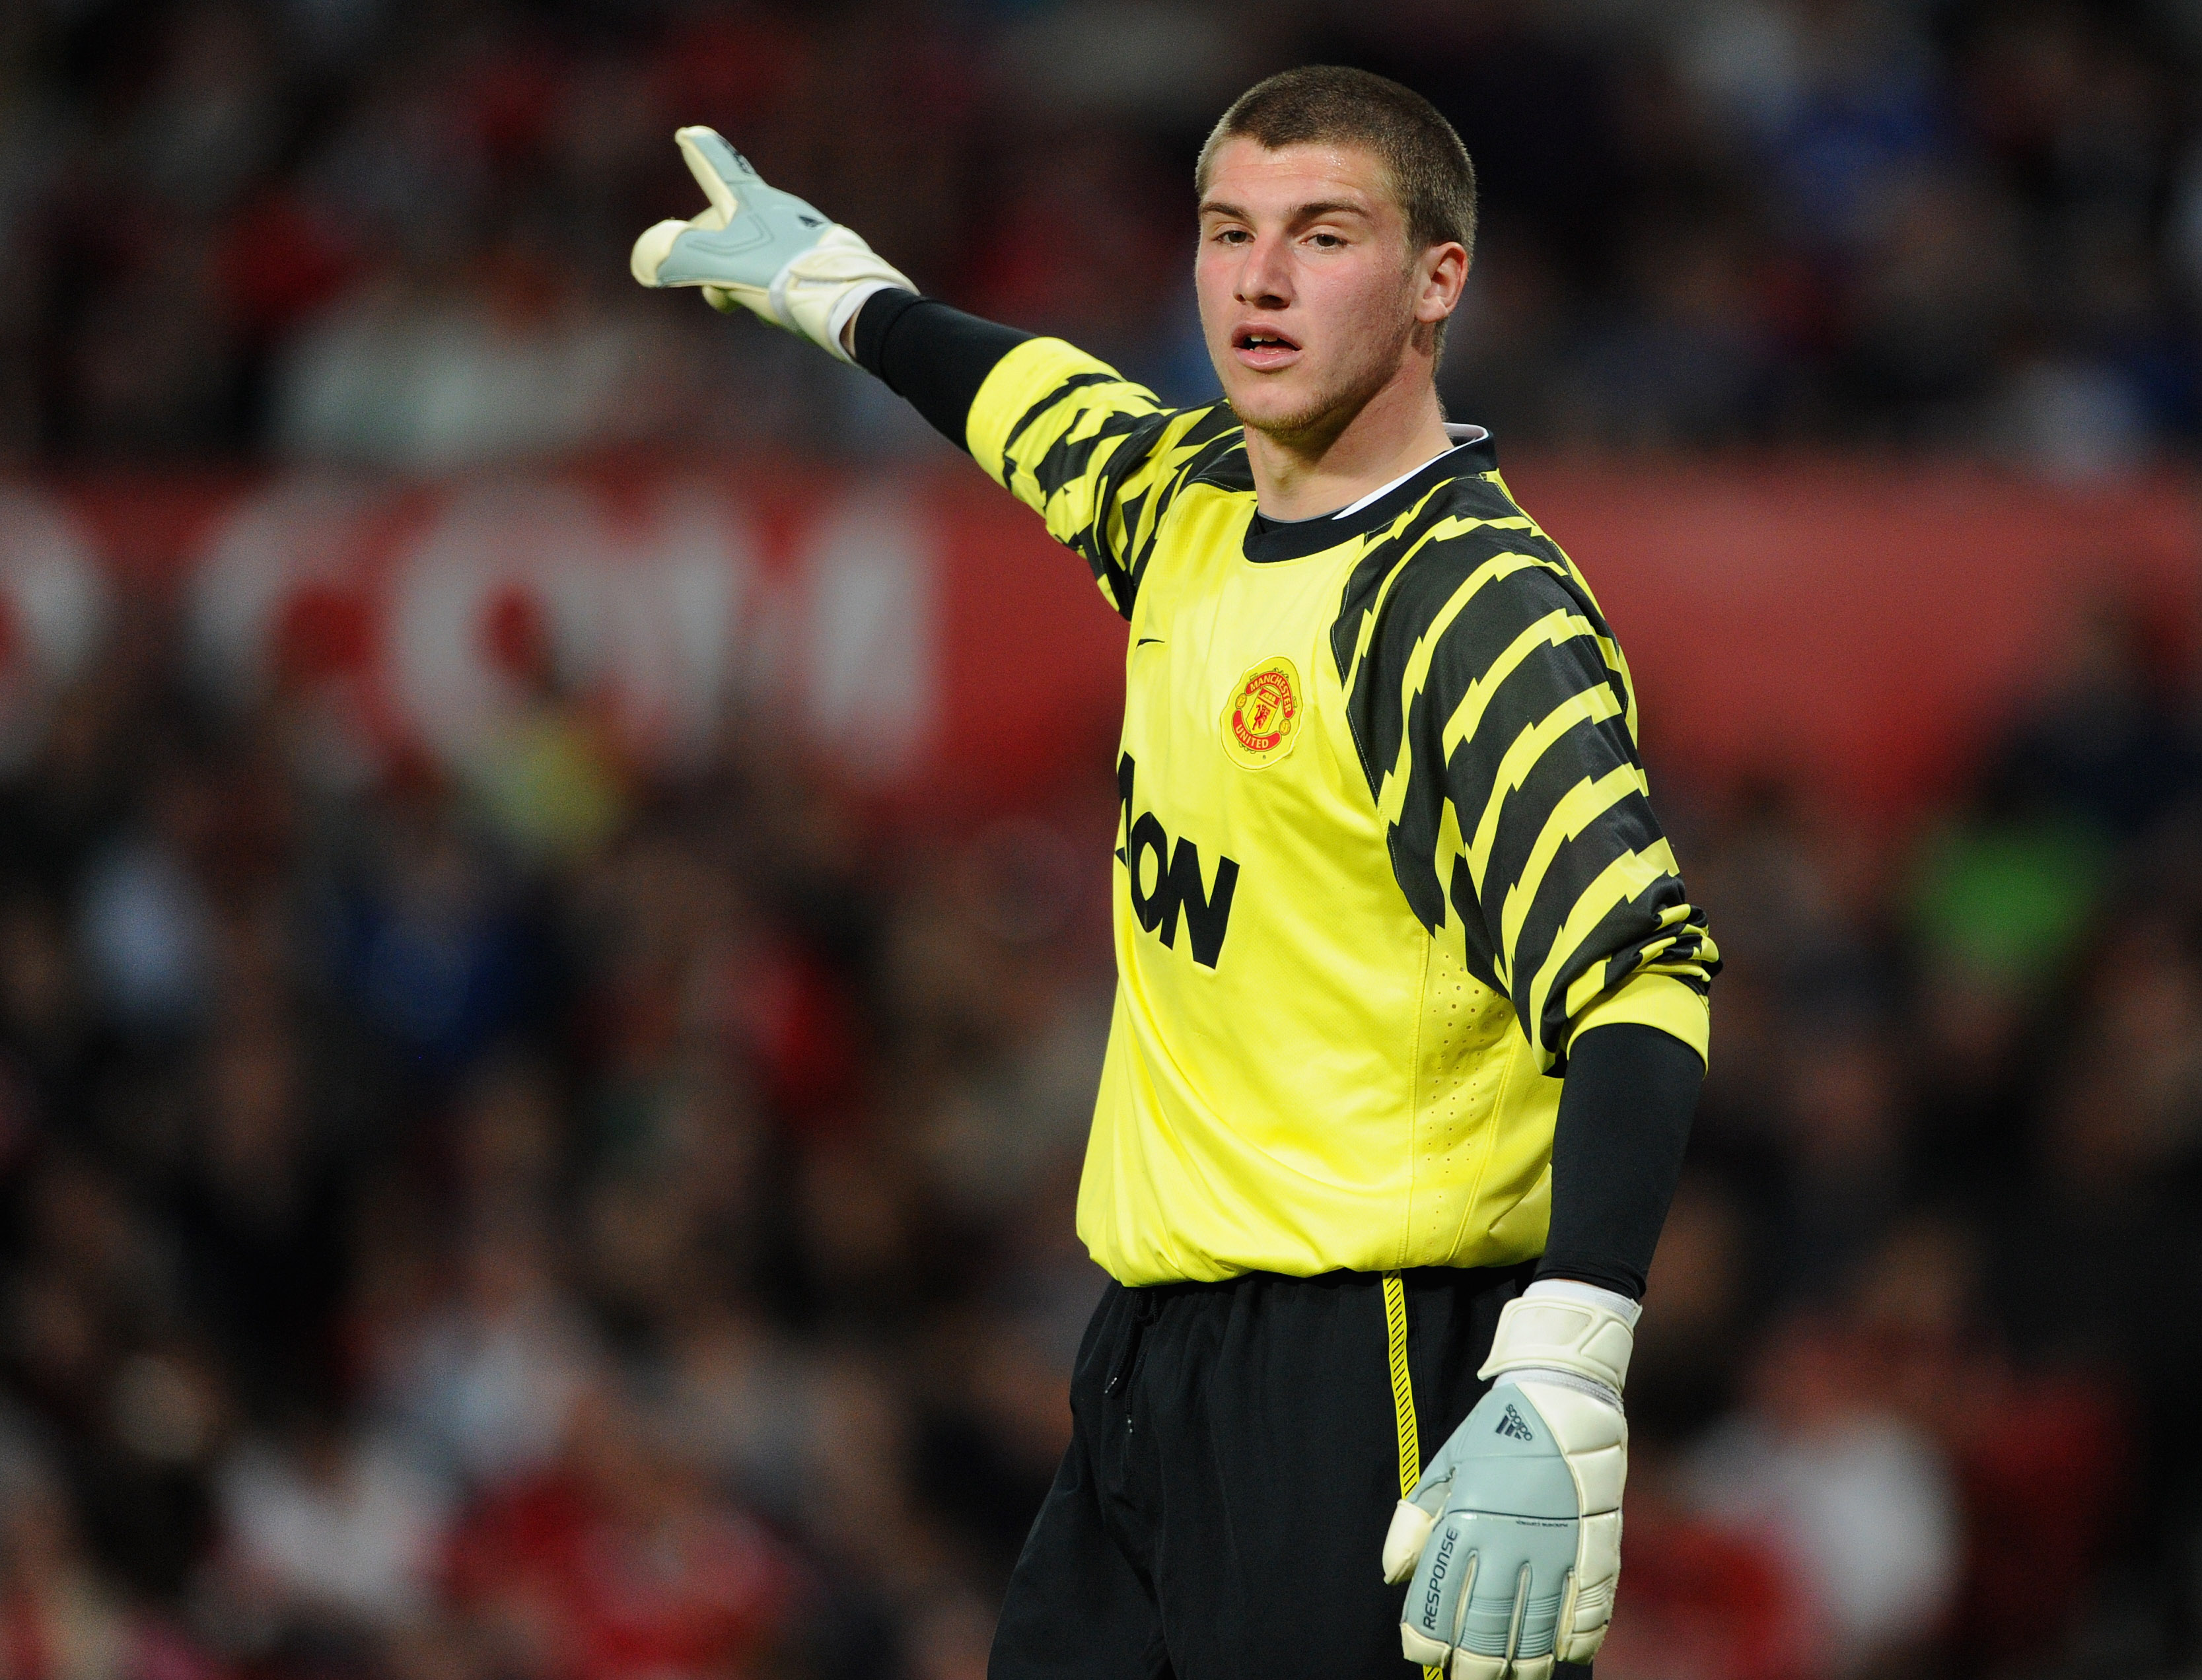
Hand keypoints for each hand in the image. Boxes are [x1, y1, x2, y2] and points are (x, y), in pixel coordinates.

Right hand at [630, 126, 910, 362]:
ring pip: (752, 252)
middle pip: (728, 223)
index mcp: (752, 199)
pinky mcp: (821, 260)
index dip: (699, 151)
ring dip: (738, 281)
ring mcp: (803, 233)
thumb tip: (645, 260)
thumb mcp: (716, 265)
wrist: (849, 304)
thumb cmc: (780, 277)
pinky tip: (777, 313)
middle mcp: (779, 208)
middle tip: (717, 296)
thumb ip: (674, 255)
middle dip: (710, 257)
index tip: (690, 133)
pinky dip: (766, 291)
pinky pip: (779, 271)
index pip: (717, 166)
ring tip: (750, 306)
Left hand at [1382, 1286, 1634, 1677]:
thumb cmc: (1495, 1432)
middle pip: (1484, 1627)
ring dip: (1522, 1662)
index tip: (1423, 1654)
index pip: (1437, 1600)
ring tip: (1512, 1675)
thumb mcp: (1443, 1466)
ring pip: (1535, 1629)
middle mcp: (1509, 1541)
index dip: (1426, 1638)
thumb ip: (1414, 1520)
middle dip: (1471, 1663)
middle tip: (1467, 1678)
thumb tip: (1392, 1574)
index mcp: (1466, 1520)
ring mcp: (1556, 1548)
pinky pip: (1588, 1611)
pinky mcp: (1596, 1548)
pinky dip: (1576, 1641)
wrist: (1562, 1396)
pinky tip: (1563, 1655)